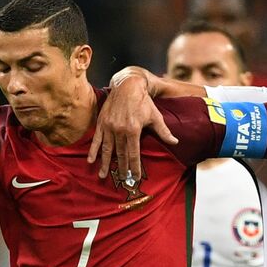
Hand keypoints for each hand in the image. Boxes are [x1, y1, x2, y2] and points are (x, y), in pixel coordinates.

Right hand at [87, 68, 177, 182]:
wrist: (127, 86)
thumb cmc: (143, 101)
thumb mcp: (155, 116)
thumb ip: (164, 131)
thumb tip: (175, 142)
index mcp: (133, 130)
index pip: (133, 154)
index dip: (134, 167)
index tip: (135, 178)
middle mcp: (120, 130)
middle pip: (120, 154)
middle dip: (121, 168)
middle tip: (122, 180)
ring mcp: (109, 127)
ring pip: (107, 149)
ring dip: (105, 164)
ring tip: (103, 175)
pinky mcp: (102, 123)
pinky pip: (97, 140)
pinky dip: (93, 150)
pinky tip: (90, 161)